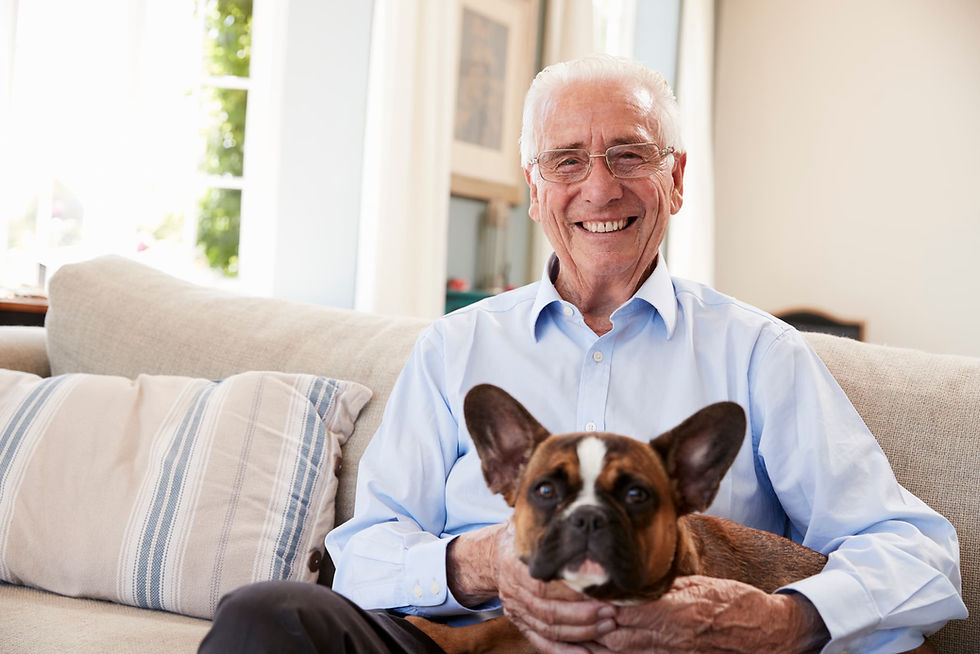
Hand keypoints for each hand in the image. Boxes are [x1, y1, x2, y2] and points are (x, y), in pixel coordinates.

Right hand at [447, 521, 616, 652]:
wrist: (492, 556)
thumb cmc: (522, 538)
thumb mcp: (533, 526)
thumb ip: (552, 525)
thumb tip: (581, 509)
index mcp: (519, 565)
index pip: (547, 587)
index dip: (576, 595)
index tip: (604, 595)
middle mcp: (515, 590)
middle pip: (549, 611)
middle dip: (584, 616)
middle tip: (612, 614)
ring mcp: (516, 610)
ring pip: (548, 629)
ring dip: (580, 632)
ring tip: (607, 627)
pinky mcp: (520, 623)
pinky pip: (541, 642)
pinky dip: (563, 652)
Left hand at [590, 575, 828, 653]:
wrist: (766, 634)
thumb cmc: (735, 603)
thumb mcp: (698, 583)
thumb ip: (664, 586)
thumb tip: (632, 582)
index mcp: (675, 611)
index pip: (624, 608)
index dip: (597, 600)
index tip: (576, 587)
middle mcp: (670, 637)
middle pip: (614, 634)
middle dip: (588, 623)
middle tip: (565, 607)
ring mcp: (671, 653)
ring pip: (619, 651)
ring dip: (595, 640)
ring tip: (573, 627)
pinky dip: (615, 651)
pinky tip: (601, 643)